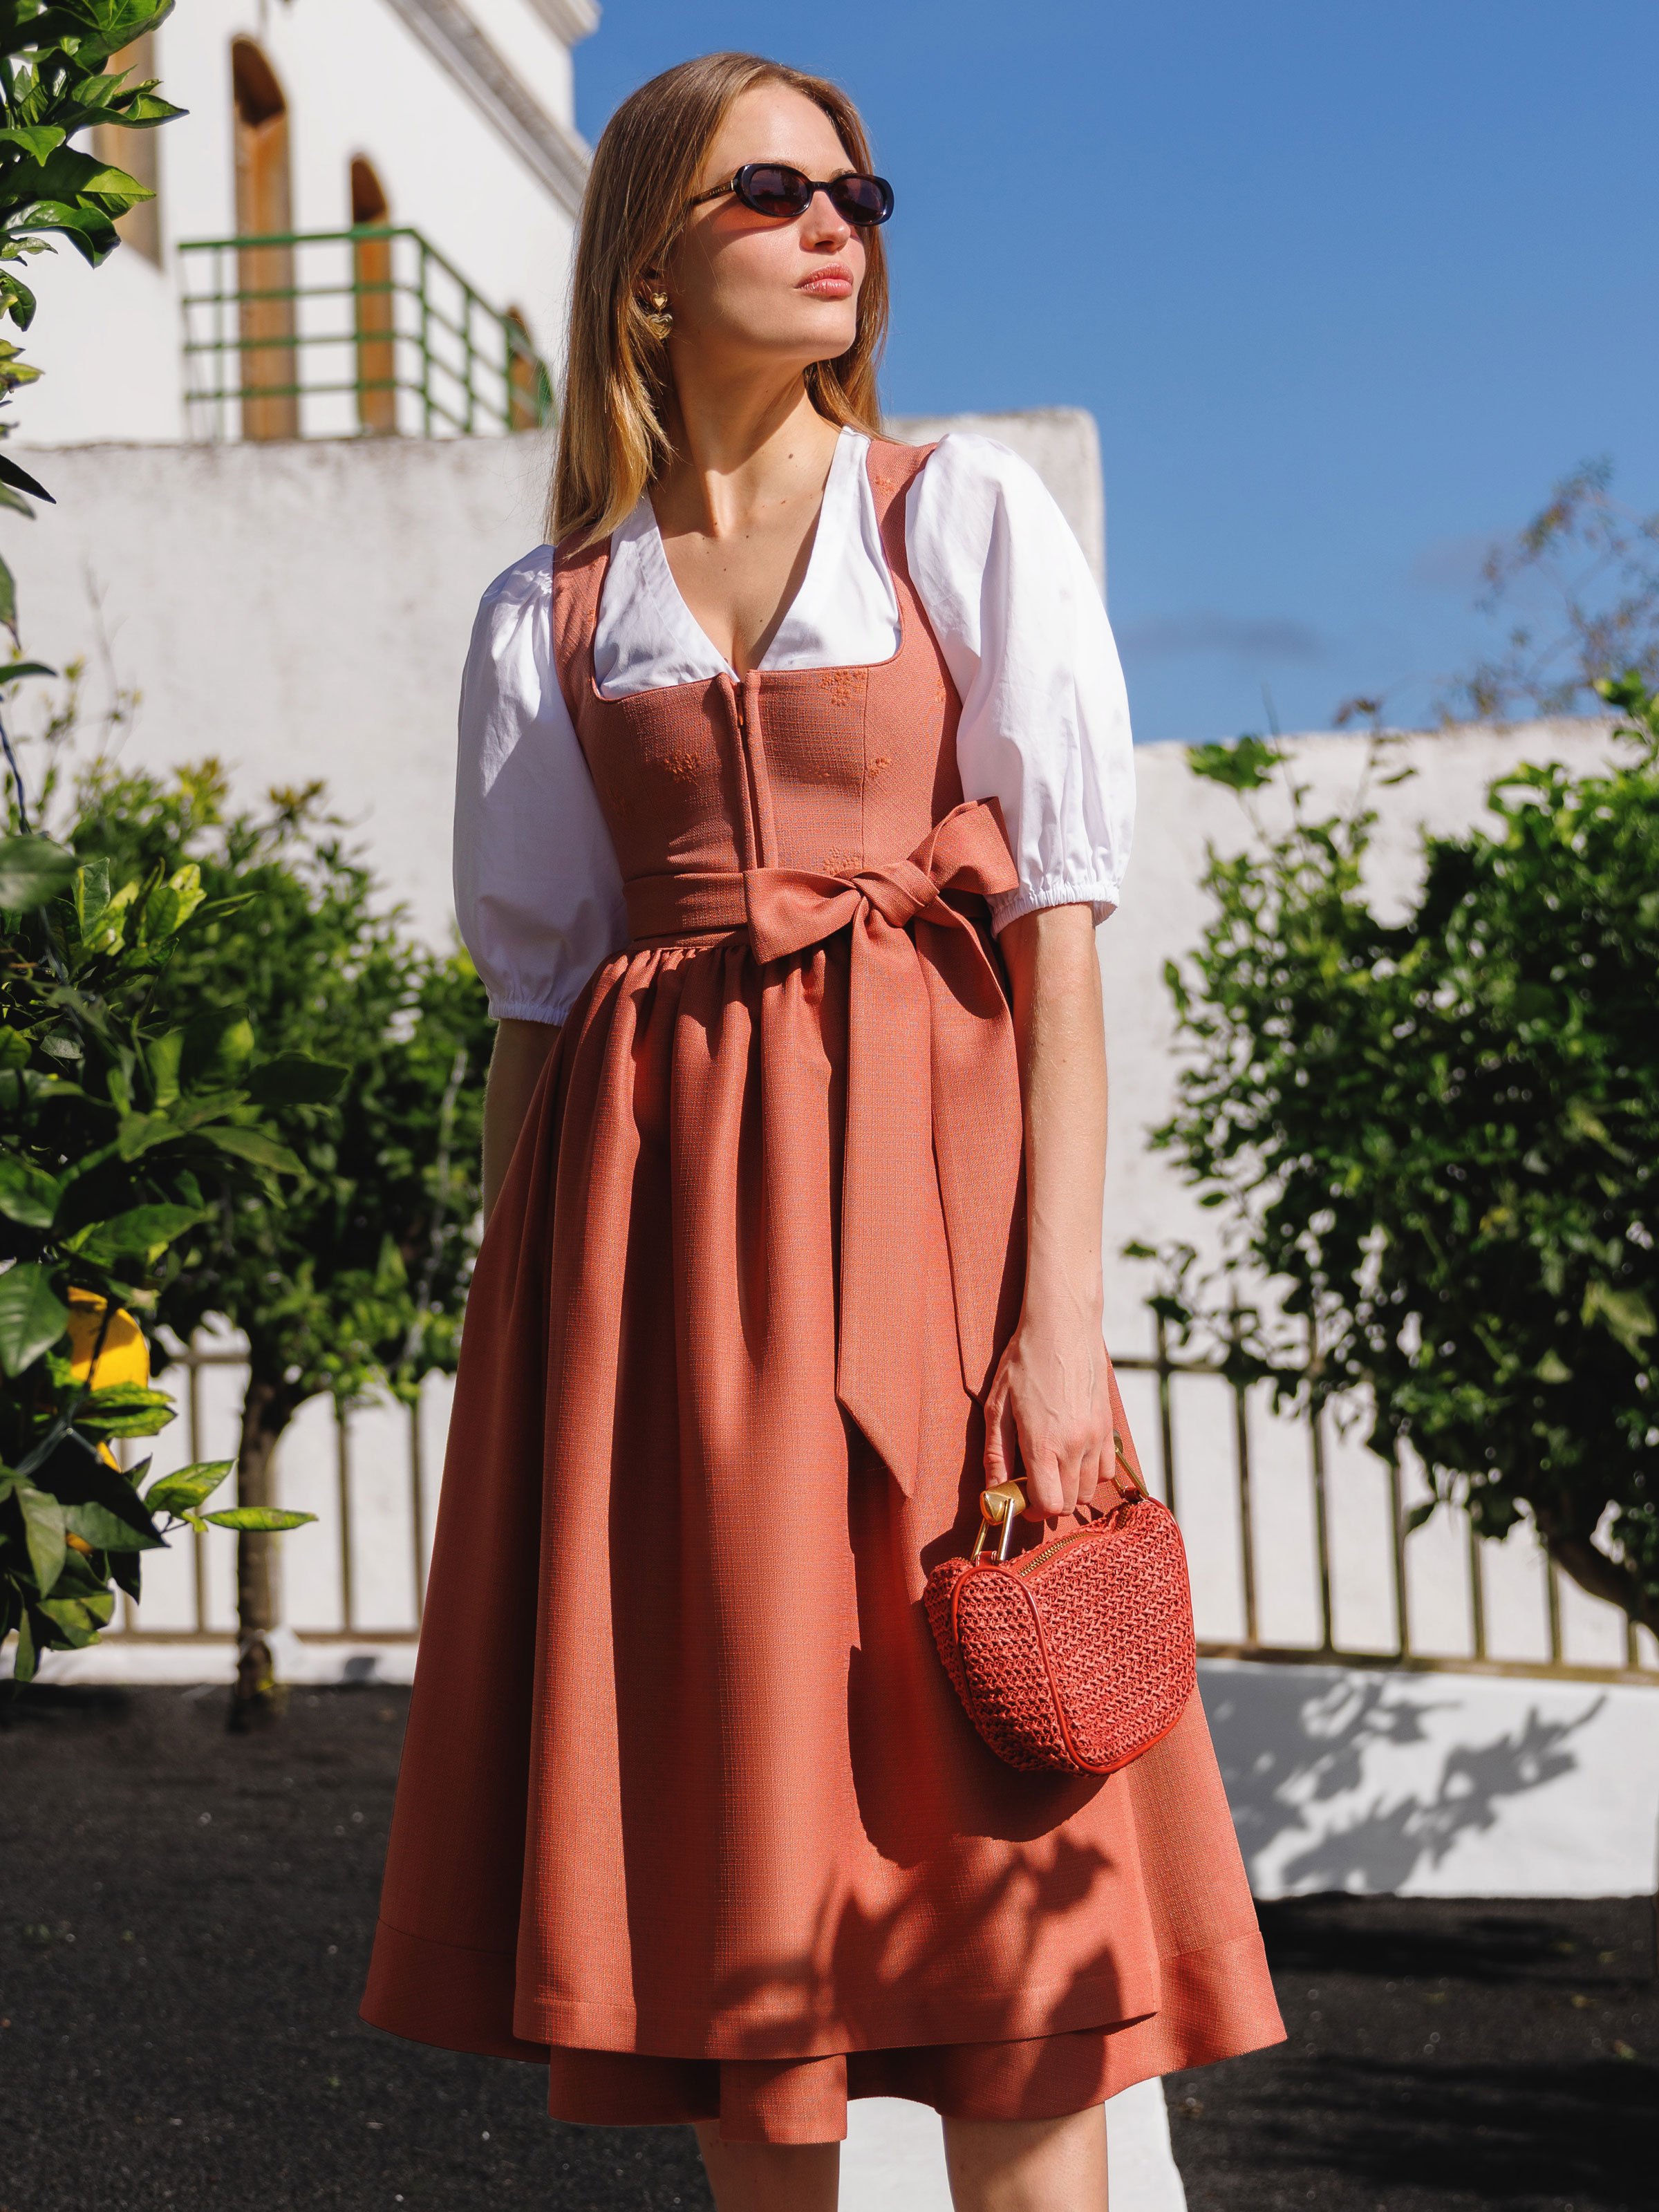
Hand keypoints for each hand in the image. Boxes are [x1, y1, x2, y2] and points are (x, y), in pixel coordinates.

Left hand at [982, 1308, 1114, 1519]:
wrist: (1063, 1326)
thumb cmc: (1025, 1361)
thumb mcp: (998, 1406)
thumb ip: (996, 1453)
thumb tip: (993, 1491)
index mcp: (1044, 1444)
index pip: (1049, 1505)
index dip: (1032, 1511)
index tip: (1021, 1499)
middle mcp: (1075, 1445)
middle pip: (1070, 1502)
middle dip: (1049, 1500)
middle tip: (1032, 1481)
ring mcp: (1096, 1436)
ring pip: (1090, 1488)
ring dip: (1070, 1487)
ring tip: (1052, 1466)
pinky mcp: (1108, 1425)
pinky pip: (1108, 1468)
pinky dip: (1092, 1472)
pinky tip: (1074, 1454)